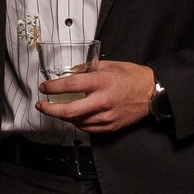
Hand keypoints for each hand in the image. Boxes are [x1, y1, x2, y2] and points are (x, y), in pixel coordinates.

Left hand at [38, 59, 155, 133]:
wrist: (152, 93)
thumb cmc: (132, 77)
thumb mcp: (109, 65)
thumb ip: (87, 69)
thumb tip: (69, 73)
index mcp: (103, 82)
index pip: (71, 85)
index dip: (53, 87)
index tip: (44, 87)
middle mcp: (103, 101)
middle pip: (69, 111)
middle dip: (50, 110)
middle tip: (41, 106)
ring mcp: (106, 116)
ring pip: (76, 121)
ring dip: (63, 116)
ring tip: (58, 109)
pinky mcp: (110, 126)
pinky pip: (86, 128)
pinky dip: (77, 122)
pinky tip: (75, 116)